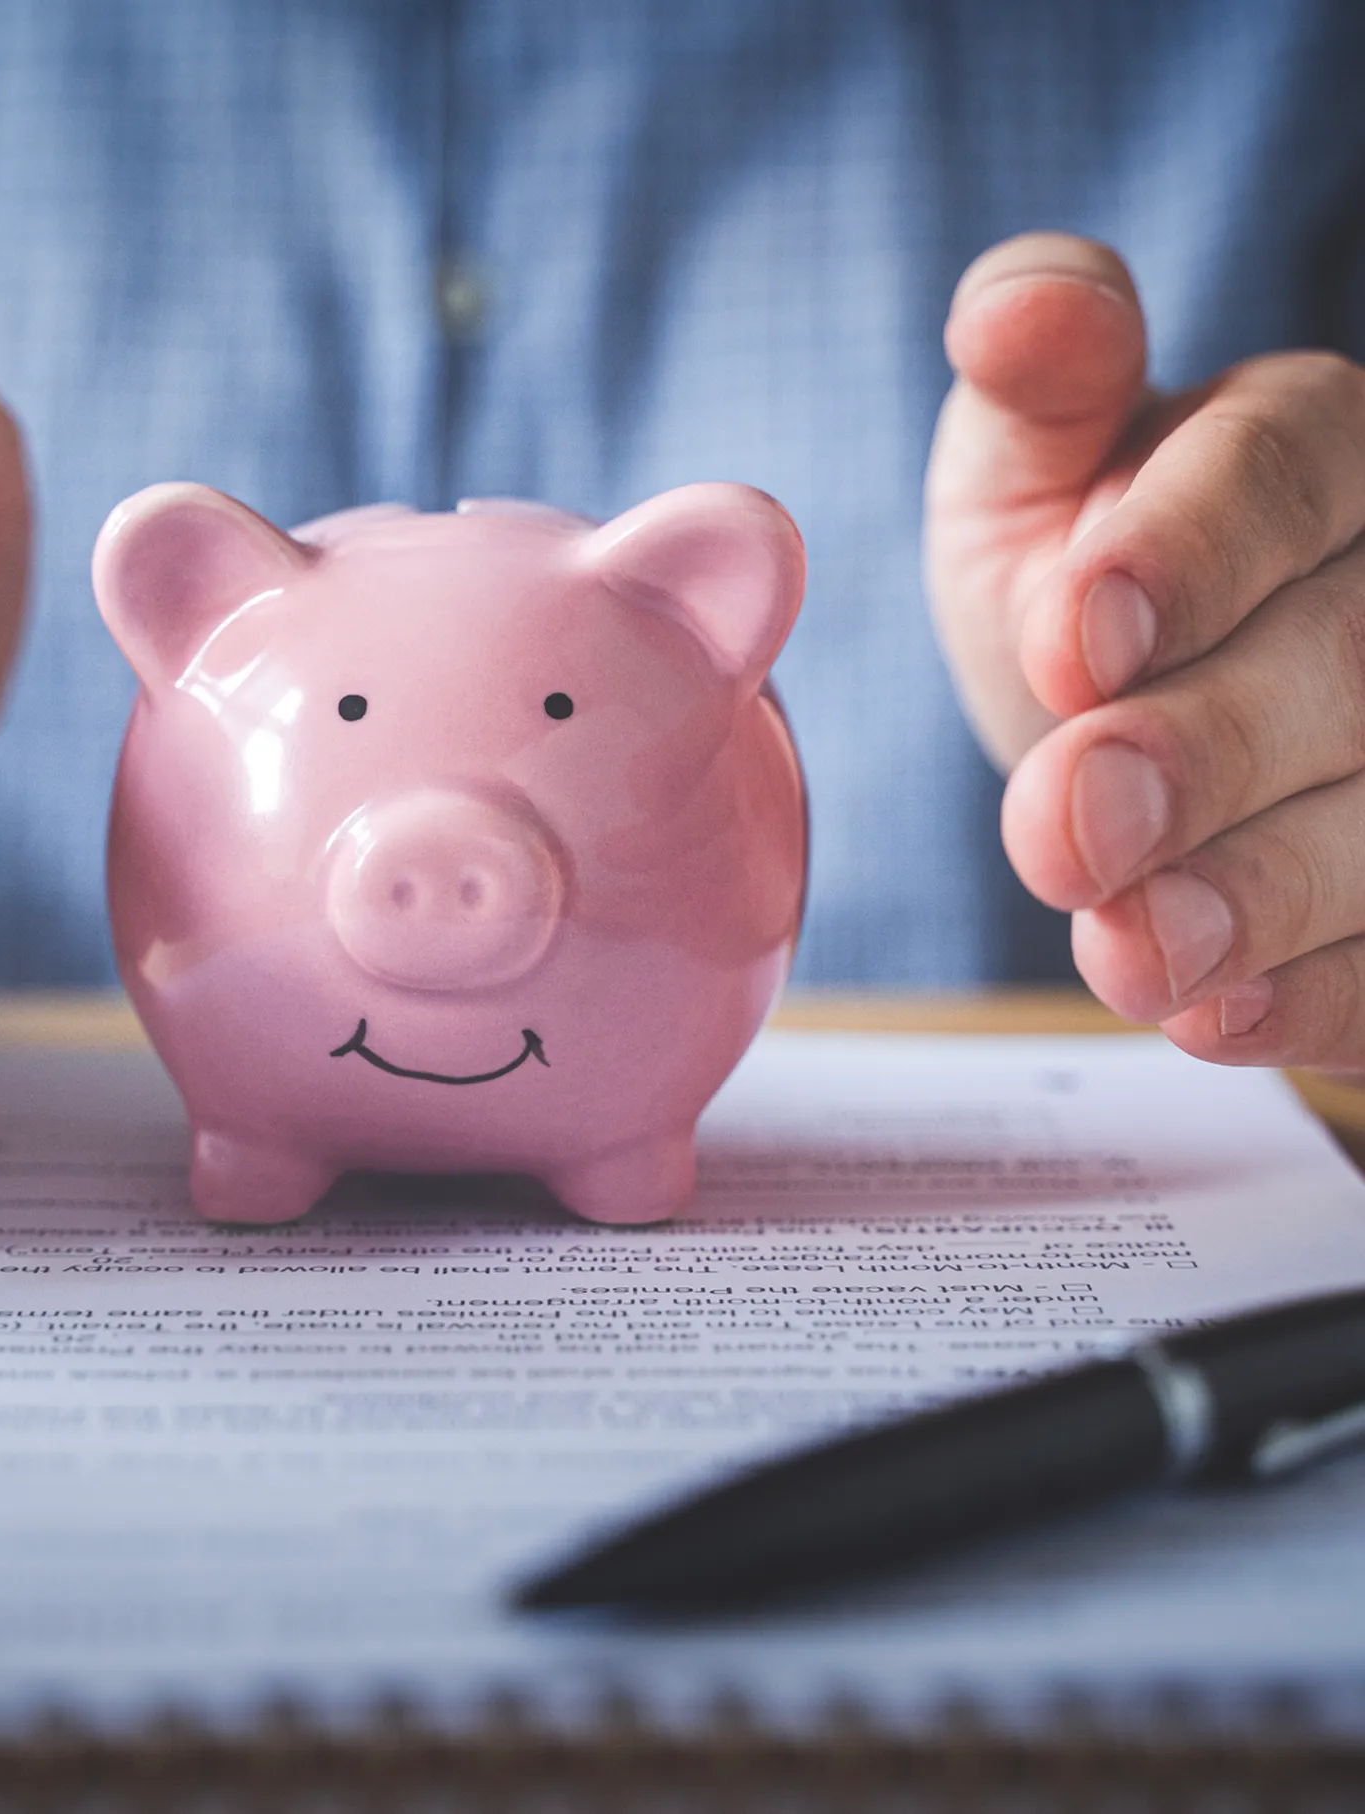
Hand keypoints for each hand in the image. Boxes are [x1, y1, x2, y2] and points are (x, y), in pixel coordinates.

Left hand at [927, 231, 1364, 1069]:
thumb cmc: (1079, 588)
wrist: (1132, 724)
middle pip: (1357, 658)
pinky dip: (1326, 993)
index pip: (1282, 474)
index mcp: (1308, 453)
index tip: (1075, 638)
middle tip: (1070, 827)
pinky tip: (1222, 1021)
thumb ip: (1035, 391)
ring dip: (1273, 895)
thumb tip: (1016, 305)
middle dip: (1213, 750)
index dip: (1191, 553)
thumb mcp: (1027, 477)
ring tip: (1137, 954)